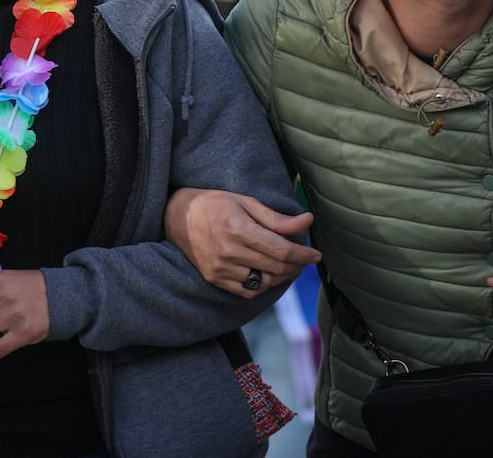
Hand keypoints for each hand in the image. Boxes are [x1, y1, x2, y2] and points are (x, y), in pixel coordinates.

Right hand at [164, 188, 320, 298]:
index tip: (315, 253)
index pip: (281, 250)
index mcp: (237, 228)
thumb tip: (307, 221)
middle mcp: (228, 251)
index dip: (303, 254)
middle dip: (297, 265)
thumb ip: (276, 218)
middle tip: (304, 258)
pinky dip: (263, 285)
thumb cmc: (213, 204)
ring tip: (289, 266)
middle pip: (276, 268)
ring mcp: (220, 268)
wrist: (177, 216)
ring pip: (264, 282)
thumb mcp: (245, 202)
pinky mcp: (214, 278)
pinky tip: (268, 274)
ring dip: (283, 276)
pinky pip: (247, 290)